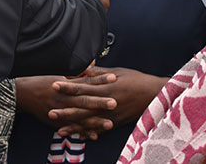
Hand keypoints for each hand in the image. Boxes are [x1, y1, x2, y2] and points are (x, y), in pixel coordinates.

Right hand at [15, 74, 116, 138]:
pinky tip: (94, 135)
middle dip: (100, 102)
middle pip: (84, 100)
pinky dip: (83, 132)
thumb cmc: (43, 82)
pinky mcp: (57, 121)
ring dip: (95, 121)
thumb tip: (92, 64)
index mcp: (66, 85)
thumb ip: (78, 72)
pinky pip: (72, 127)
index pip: (86, 81)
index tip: (113, 78)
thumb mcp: (59, 75)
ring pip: (80, 117)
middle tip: (114, 103)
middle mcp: (64, 98)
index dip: (100, 80)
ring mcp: (61, 110)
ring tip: (109, 123)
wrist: (23, 94)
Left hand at [51, 67, 166, 137]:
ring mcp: (112, 116)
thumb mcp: (117, 72)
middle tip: (50, 111)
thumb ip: (98, 72)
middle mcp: (107, 103)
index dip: (67, 87)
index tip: (54, 85)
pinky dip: (88, 134)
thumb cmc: (137, 80)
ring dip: (74, 126)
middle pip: (82, 107)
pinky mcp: (116, 123)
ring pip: (89, 122)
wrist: (155, 95)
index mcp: (107, 88)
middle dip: (65, 110)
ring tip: (59, 129)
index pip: (83, 87)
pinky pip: (99, 130)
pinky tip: (78, 137)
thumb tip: (83, 68)